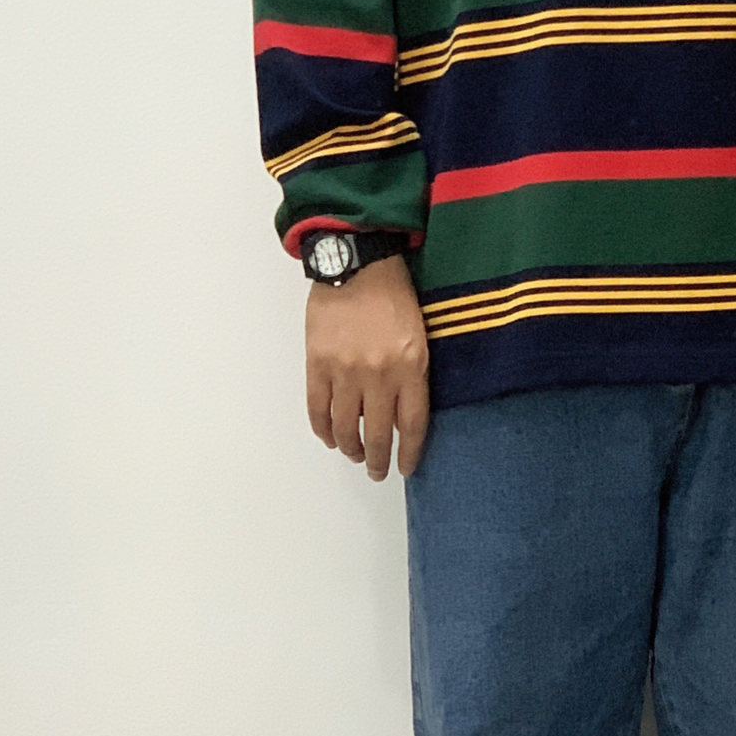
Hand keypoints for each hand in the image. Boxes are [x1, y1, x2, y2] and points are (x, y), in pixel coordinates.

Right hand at [305, 255, 430, 482]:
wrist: (357, 263)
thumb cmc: (393, 297)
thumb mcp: (418, 337)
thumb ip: (413, 377)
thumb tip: (403, 418)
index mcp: (410, 366)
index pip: (412, 425)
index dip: (409, 453)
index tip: (406, 468)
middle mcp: (378, 373)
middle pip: (378, 434)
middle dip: (377, 460)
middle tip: (376, 472)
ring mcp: (345, 370)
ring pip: (344, 427)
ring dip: (350, 449)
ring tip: (354, 455)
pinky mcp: (317, 362)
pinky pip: (317, 408)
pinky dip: (322, 429)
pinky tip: (330, 438)